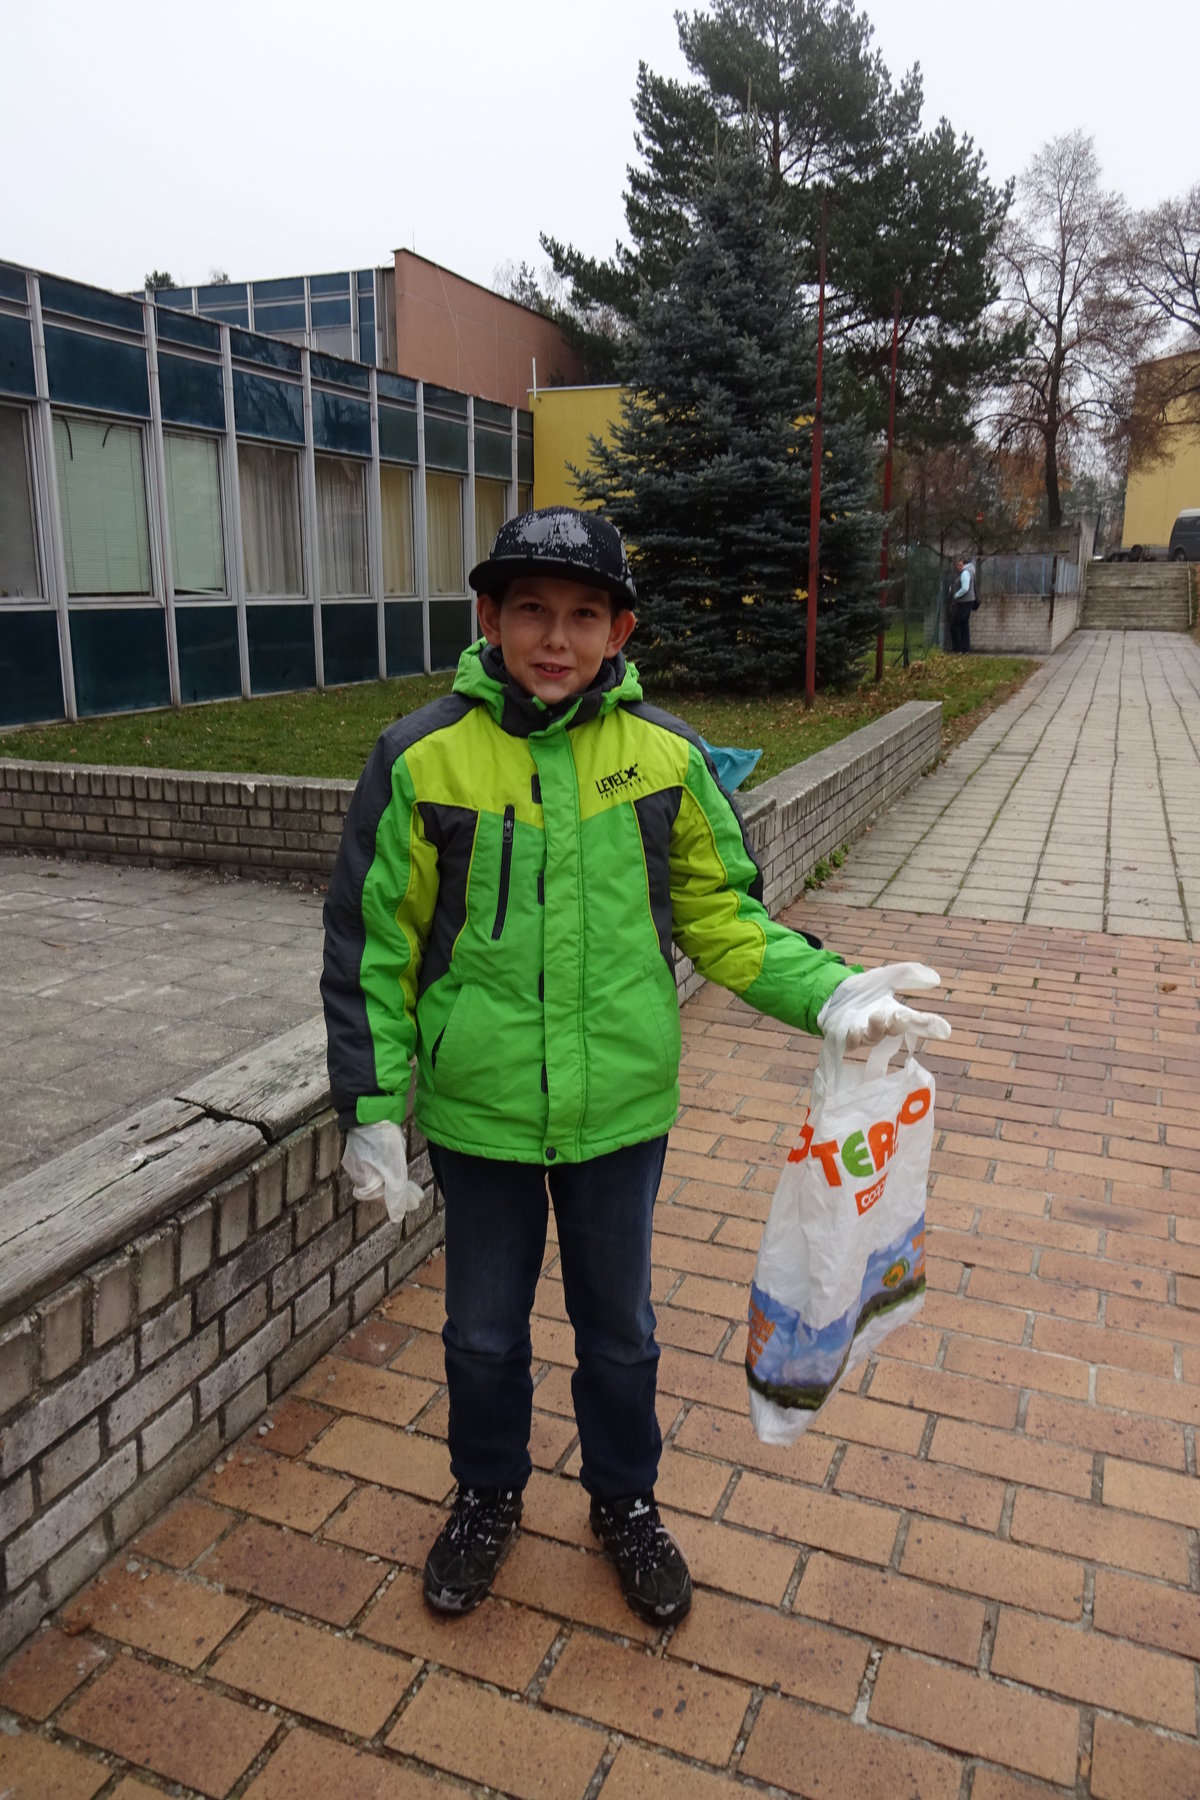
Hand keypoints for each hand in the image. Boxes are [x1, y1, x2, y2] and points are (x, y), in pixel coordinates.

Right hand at [341, 1122, 424, 1221]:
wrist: (372, 1110)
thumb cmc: (381, 1142)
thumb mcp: (393, 1171)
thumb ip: (395, 1194)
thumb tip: (397, 1216)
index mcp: (362, 1179)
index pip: (380, 1198)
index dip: (397, 1202)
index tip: (415, 1203)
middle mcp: (357, 1170)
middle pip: (379, 1188)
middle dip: (399, 1193)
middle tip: (417, 1195)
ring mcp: (358, 1156)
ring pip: (378, 1175)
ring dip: (395, 1181)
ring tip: (412, 1183)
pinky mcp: (363, 1144)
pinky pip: (377, 1164)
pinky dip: (390, 1170)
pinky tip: (398, 1165)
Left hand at [817, 962, 950, 1057]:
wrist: (831, 994)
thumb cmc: (864, 990)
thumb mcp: (886, 977)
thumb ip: (909, 974)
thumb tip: (936, 978)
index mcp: (896, 1014)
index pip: (917, 1021)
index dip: (930, 1026)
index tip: (944, 1031)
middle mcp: (882, 1028)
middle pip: (896, 1031)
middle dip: (901, 1024)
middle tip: (904, 1016)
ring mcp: (863, 1034)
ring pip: (873, 1037)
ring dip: (877, 1028)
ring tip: (878, 1016)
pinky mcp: (845, 1038)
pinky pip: (850, 1042)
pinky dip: (853, 1038)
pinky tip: (854, 1030)